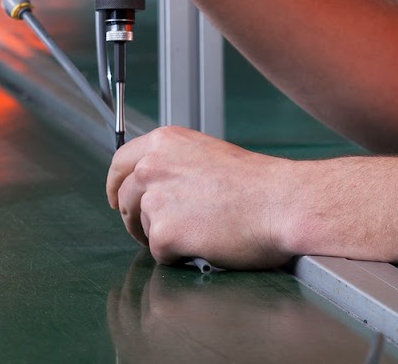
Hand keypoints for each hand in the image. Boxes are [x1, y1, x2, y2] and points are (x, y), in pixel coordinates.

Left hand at [106, 125, 296, 270]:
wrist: (281, 204)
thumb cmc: (257, 185)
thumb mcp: (207, 156)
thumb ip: (175, 165)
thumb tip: (157, 185)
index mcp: (165, 142)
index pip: (120, 162)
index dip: (116, 184)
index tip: (117, 198)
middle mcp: (153, 166)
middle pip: (125, 199)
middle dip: (137, 218)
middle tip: (162, 230)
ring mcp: (155, 199)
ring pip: (142, 227)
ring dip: (164, 236)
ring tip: (199, 233)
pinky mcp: (164, 232)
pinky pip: (159, 253)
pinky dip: (178, 255)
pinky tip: (204, 244)